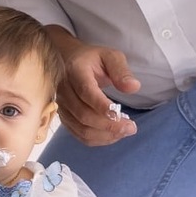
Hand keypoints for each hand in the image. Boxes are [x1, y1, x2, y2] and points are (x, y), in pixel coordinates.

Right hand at [49, 30, 139, 146]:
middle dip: (109, 125)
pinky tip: (112, 135)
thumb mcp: (110, 56)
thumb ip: (121, 71)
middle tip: (131, 128)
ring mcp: (62, 106)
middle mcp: (64, 90)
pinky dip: (97, 139)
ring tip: (124, 132)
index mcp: (76, 71)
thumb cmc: (93, 59)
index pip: (86, 92)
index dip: (102, 106)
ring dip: (105, 135)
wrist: (69, 61)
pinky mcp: (64, 116)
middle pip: (84, 114)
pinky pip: (79, 134)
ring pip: (81, 128)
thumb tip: (133, 87)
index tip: (121, 115)